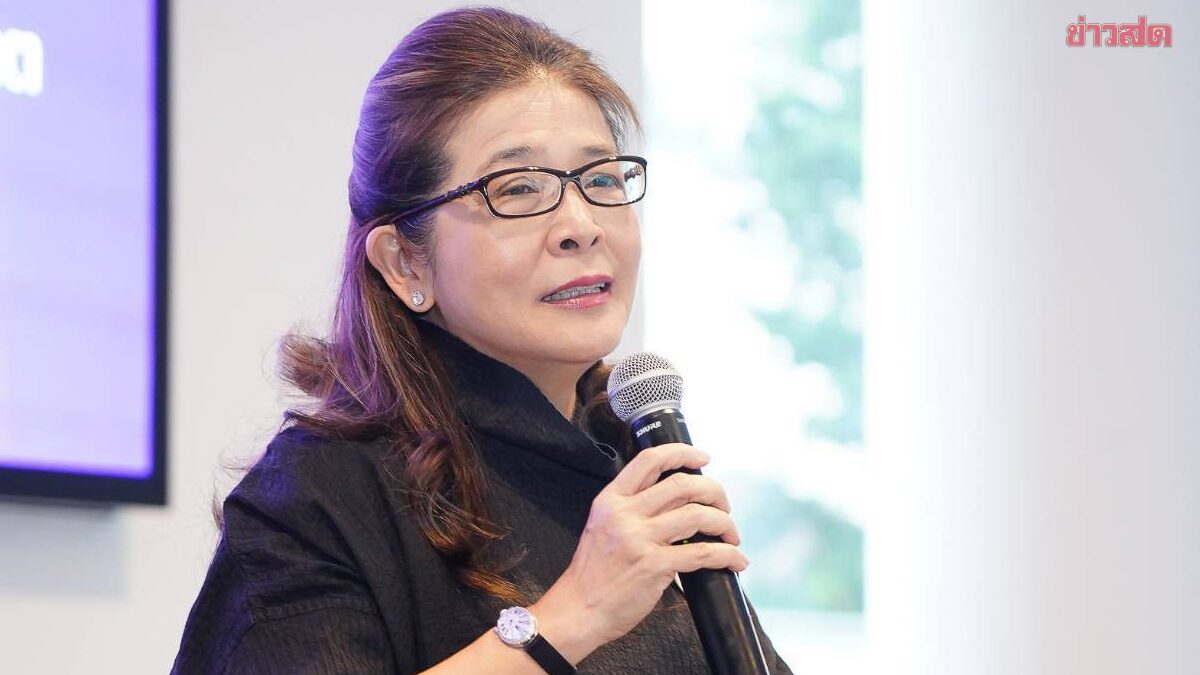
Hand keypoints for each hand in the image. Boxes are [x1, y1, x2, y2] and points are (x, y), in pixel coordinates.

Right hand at [532, 443, 747, 662]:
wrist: (579, 609)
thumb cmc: (593, 573)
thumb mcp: (602, 526)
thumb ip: (632, 508)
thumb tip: (676, 500)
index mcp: (611, 500)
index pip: (649, 460)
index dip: (682, 453)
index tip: (703, 458)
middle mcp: (625, 514)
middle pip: (682, 485)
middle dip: (714, 491)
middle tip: (724, 506)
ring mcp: (640, 539)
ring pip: (697, 515)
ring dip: (724, 523)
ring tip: (731, 535)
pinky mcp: (654, 566)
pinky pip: (702, 553)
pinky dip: (727, 555)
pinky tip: (736, 560)